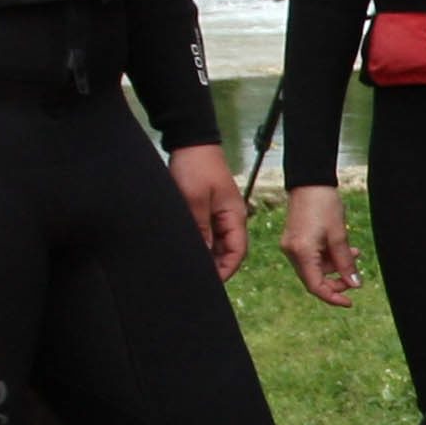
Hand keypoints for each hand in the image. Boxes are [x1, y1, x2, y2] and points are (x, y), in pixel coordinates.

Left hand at [171, 143, 249, 277]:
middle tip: (196, 278)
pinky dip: (201, 242)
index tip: (210, 282)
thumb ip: (201, 230)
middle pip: (229, 250)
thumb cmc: (195, 168)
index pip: (237, 252)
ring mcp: (219, 212)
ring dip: (207, 255)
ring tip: (190, 265)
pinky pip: (208, 232)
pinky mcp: (208, 207)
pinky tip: (188, 248)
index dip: (226, 270)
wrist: (191, 142)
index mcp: (234, 216)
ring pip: (217, 242)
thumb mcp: (195, 201)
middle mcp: (230, 217)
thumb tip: (204, 257)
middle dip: (216, 266)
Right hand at [280, 184, 360, 307]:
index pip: (315, 286)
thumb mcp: (339, 235)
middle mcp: (292, 252)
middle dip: (336, 281)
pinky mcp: (296, 240)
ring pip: (315, 268)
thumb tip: (354, 284)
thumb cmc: (324, 204)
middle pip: (314, 279)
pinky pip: (313, 257)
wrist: (310, 182)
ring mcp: (292, 246)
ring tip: (354, 254)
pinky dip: (328, 257)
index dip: (333, 297)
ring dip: (335, 267)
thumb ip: (346, 262)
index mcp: (302, 252)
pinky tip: (344, 249)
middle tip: (356, 277)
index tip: (349, 302)